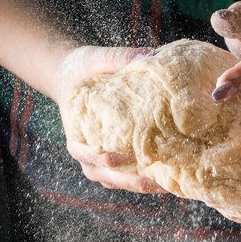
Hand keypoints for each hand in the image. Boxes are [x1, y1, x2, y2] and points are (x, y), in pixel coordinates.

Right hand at [53, 46, 166, 193]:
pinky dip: (142, 182)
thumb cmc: (85, 70)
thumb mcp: (97, 59)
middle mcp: (85, 155)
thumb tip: (150, 56)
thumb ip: (119, 58)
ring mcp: (98, 163)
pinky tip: (165, 180)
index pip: (91, 154)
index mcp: (77, 135)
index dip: (109, 158)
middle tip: (157, 179)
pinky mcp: (112, 164)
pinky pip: (125, 180)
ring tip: (167, 183)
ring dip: (141, 185)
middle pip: (108, 176)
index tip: (125, 156)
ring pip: (118, 183)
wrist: (73, 78)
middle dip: (132, 179)